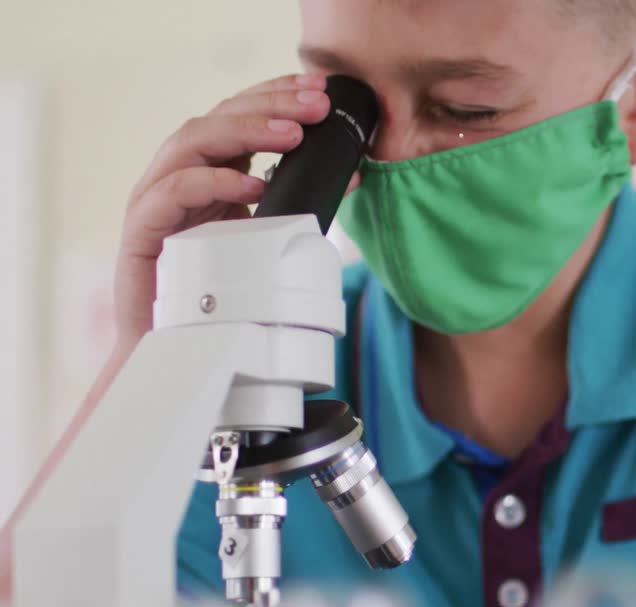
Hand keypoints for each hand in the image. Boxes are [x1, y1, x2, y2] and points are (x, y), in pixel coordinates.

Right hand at [114, 73, 336, 345]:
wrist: (177, 347)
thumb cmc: (222, 293)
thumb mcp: (268, 239)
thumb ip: (299, 203)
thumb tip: (351, 173)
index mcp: (210, 171)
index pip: (240, 116)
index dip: (276, 95)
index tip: (319, 89)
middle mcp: (180, 175)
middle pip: (219, 118)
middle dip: (270, 105)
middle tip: (316, 106)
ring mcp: (156, 199)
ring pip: (193, 141)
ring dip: (246, 132)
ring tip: (293, 136)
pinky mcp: (143, 230)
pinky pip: (173, 192)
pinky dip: (214, 182)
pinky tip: (251, 185)